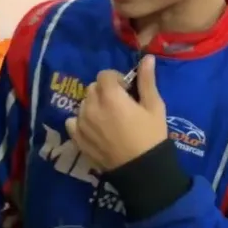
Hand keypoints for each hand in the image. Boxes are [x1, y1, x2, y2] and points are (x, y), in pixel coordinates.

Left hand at [65, 55, 167, 170]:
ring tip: (108, 119)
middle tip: (119, 104)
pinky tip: (95, 128)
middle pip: (92, 88)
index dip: (116, 79)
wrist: (142, 170)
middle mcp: (92, 107)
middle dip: (104, 91)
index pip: (104, 75)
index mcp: (111, 96)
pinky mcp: (78, 138)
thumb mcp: (154, 107)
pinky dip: (82, 120)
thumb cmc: (151, 136)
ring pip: (83, 104)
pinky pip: (73, 121)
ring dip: (94, 105)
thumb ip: (147, 81)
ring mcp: (82, 123)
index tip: (126, 90)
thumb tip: (147, 58)